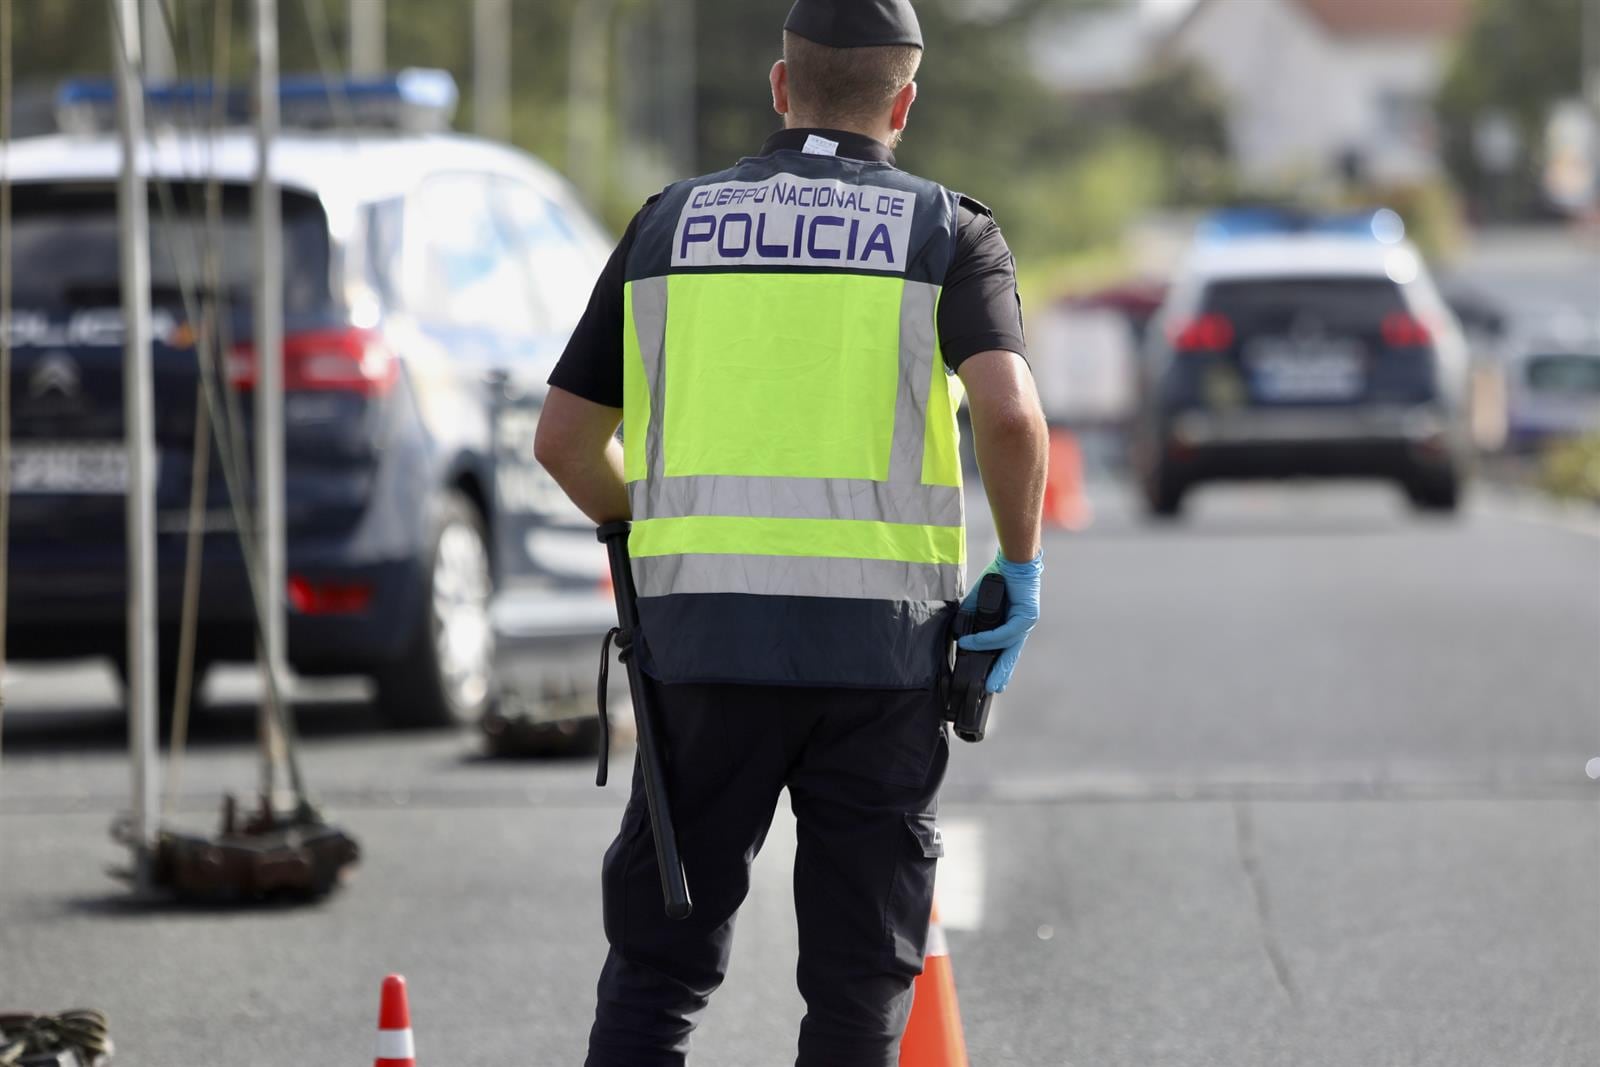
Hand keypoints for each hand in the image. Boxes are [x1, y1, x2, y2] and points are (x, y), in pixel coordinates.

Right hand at [956, 550, 1041, 692]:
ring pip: (1007, 645)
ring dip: (987, 651)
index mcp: (1013, 623)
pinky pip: (1006, 633)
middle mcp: (1022, 626)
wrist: (1012, 560)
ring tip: (967, 651)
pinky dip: (989, 637)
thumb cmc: (998, 577)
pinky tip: (975, 640)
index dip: (998, 665)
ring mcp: (1026, 622)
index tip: (991, 682)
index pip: (1006, 649)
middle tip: (993, 688)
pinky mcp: (1027, 616)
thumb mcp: (979, 602)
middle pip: (1011, 654)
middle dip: (1001, 672)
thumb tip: (958, 633)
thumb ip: (972, 618)